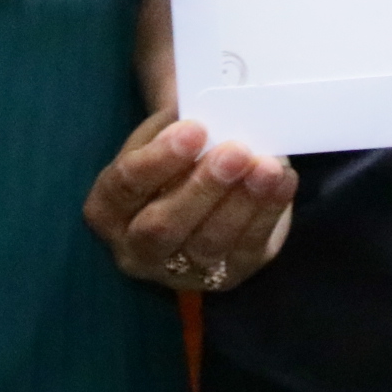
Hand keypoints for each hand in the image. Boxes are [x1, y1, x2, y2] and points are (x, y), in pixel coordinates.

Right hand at [84, 110, 297, 293]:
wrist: (202, 173)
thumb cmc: (179, 147)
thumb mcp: (166, 132)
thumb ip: (179, 127)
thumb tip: (213, 117)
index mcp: (109, 208)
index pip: (124, 187)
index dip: (158, 159)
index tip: (194, 129)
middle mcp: (136, 249)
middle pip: (162, 227)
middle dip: (201, 187)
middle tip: (235, 151)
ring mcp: (182, 270)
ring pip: (208, 243)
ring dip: (242, 202)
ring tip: (267, 167)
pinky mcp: (227, 273)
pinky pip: (248, 248)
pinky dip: (268, 212)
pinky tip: (283, 180)